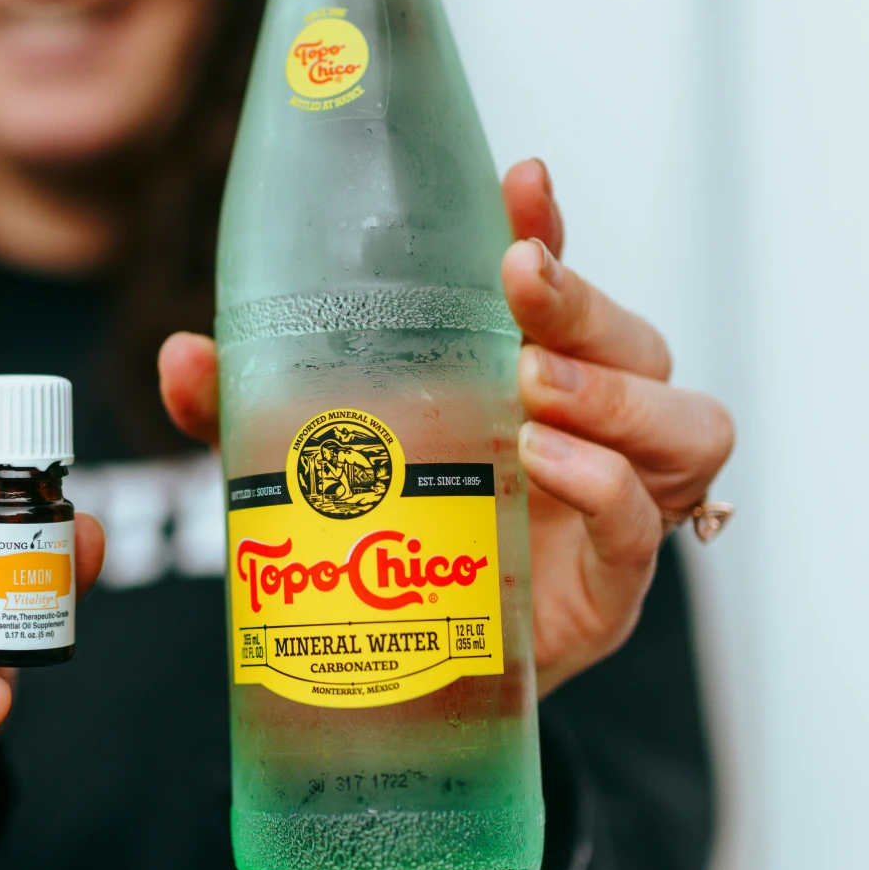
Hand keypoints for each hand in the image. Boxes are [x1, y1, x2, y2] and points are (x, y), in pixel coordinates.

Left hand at [157, 159, 733, 697]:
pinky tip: (547, 465)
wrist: (416, 687)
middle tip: (520, 283)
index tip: (521, 182)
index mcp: (525, 375)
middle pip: (635, 341)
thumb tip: (183, 356)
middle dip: (582, 301)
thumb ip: (249, 411)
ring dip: (616, 394)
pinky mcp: (614, 587)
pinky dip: (604, 485)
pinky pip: (645, 525)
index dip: (548, 228)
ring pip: (685, 423)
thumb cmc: (387, 548)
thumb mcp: (306, 466)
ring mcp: (619, 505)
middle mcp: (593, 428)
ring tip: (536, 388)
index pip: (557, 283)